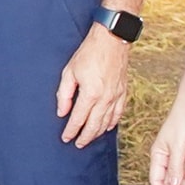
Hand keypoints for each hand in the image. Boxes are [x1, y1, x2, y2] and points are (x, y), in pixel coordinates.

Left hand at [57, 26, 129, 146]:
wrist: (112, 39)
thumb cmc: (89, 52)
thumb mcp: (69, 71)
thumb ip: (64, 94)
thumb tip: (61, 112)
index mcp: (90, 94)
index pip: (78, 119)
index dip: (71, 131)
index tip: (66, 138)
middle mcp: (105, 98)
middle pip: (94, 125)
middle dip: (85, 137)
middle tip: (77, 144)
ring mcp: (116, 96)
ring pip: (107, 122)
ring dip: (97, 133)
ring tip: (89, 139)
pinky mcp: (123, 92)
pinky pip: (118, 113)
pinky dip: (112, 122)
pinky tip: (107, 127)